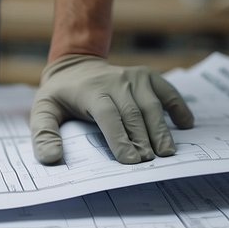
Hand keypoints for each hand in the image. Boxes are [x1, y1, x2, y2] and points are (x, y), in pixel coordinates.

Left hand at [30, 54, 193, 164]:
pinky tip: (186, 125)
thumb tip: (51, 159)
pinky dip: (178, 106)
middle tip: (150, 162)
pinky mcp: (147, 76)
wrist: (75, 65)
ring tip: (167, 152)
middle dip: (142, 138)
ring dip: (160, 129)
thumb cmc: (60, 95)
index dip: (119, 137)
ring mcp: (134, 77)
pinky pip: (167, 91)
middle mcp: (115, 81)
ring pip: (151, 104)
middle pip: (132, 112)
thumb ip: (44, 135)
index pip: (108, 115)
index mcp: (90, 91)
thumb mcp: (43, 110)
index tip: (130, 160)